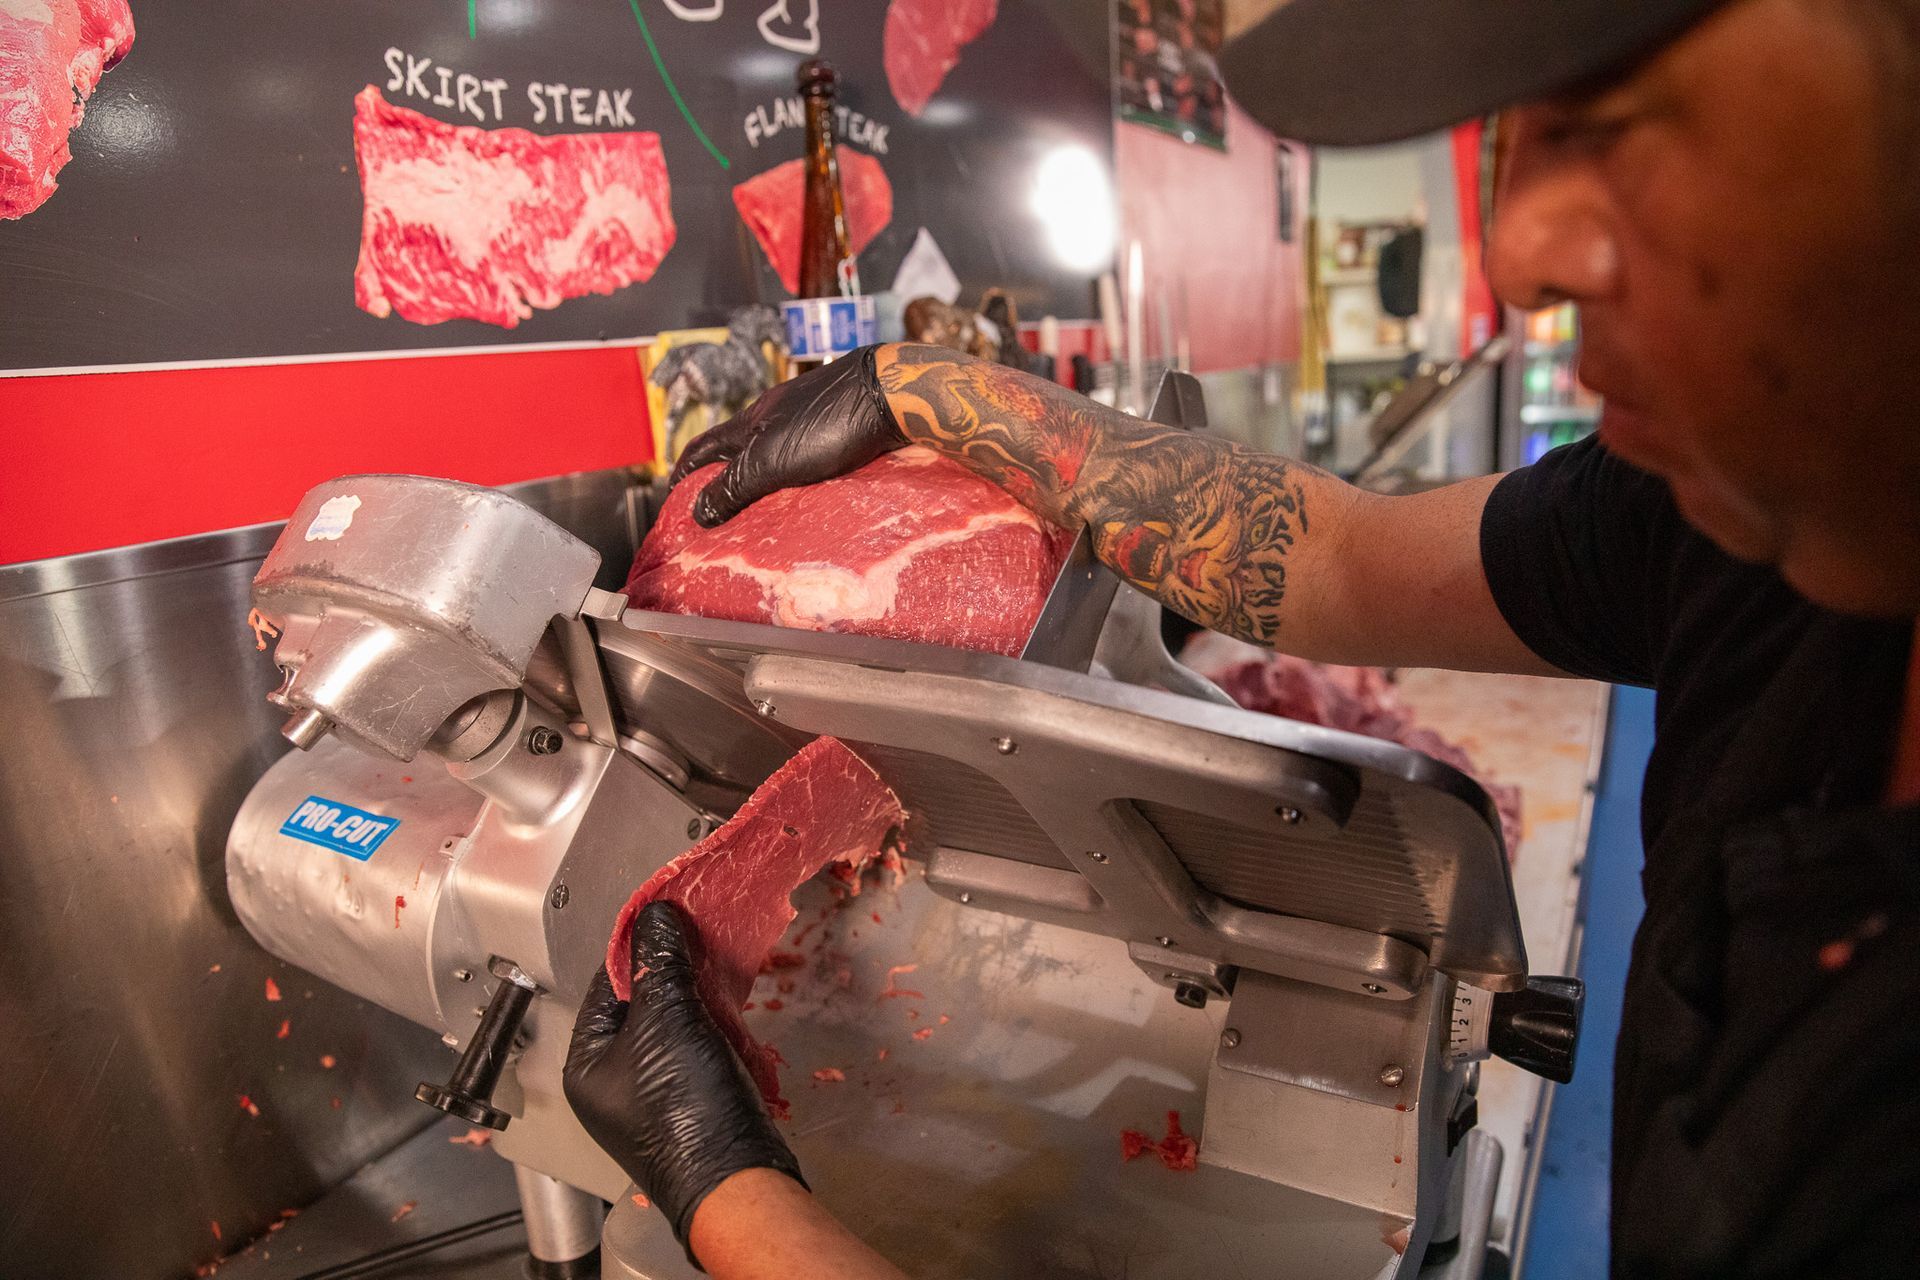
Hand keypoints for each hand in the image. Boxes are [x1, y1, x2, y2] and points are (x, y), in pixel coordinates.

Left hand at [564, 901, 804, 1263]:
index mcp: (585, 1064)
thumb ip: (659, 962)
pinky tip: (730, 1012)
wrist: (734, 1174)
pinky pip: (694, 1049)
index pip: (605, 985)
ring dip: (695, 998)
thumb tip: (654, 914)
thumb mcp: (667, 1019)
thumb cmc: (684, 1104)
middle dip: (672, 974)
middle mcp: (610, 1082)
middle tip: (701, 944)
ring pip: (670, 1025)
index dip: (637, 949)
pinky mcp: (687, 1102)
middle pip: (639, 1005)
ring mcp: (650, 1095)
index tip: (669, 919)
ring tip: (718, 974)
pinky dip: (711, 1026)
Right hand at [670, 345, 903, 526]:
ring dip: (762, 479)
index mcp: (751, 421)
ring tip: (760, 511)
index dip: (684, 472)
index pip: (704, 447)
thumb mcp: (770, 460)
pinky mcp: (841, 424)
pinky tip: (807, 492)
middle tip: (718, 510)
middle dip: (724, 478)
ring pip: (774, 452)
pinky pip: (807, 455)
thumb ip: (734, 486)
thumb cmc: (827, 423)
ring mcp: (810, 417)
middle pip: (738, 449)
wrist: (892, 393)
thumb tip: (697, 512)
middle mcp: (776, 416)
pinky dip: (796, 476)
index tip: (673, 495)